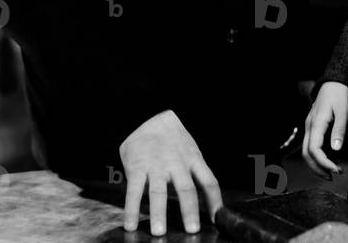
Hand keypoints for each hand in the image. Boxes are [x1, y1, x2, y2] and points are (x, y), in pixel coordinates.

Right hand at [119, 109, 221, 235]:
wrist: (150, 116)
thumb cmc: (172, 139)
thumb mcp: (190, 150)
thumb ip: (194, 171)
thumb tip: (203, 199)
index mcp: (194, 159)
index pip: (209, 182)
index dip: (215, 200)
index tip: (217, 218)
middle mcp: (177, 163)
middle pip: (186, 189)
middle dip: (189, 211)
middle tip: (192, 230)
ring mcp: (157, 165)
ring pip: (159, 192)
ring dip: (159, 213)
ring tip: (159, 232)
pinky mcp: (137, 167)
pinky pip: (134, 191)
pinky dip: (131, 209)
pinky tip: (130, 225)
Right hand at [302, 82, 347, 178]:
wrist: (334, 81)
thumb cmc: (340, 94)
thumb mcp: (343, 111)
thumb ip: (340, 129)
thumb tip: (336, 149)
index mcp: (316, 123)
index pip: (314, 150)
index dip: (324, 163)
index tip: (336, 170)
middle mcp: (309, 126)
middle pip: (306, 154)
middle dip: (317, 168)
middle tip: (332, 176)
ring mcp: (309, 126)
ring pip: (306, 150)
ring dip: (316, 164)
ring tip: (330, 172)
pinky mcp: (313, 126)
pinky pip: (311, 144)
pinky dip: (317, 155)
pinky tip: (329, 159)